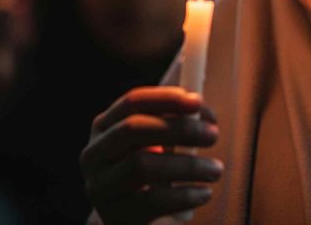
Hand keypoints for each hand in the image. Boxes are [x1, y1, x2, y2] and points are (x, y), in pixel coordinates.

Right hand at [80, 86, 221, 223]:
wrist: (129, 221)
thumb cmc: (150, 175)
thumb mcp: (154, 145)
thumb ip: (173, 125)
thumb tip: (205, 116)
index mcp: (103, 127)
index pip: (131, 102)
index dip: (165, 98)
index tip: (198, 102)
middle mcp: (94, 154)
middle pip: (133, 129)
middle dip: (177, 128)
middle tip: (213, 135)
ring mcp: (99, 186)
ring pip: (142, 164)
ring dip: (187, 165)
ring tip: (216, 169)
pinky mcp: (113, 216)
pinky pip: (151, 201)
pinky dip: (184, 196)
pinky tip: (204, 193)